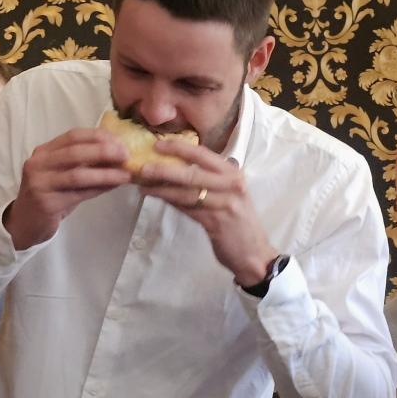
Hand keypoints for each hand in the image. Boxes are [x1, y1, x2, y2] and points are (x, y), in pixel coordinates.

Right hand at [3, 128, 131, 249]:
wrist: (25, 223)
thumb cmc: (49, 195)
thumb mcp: (61, 174)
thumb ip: (82, 163)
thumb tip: (117, 155)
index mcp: (43, 152)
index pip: (72, 136)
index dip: (97, 136)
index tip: (119, 140)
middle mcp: (38, 164)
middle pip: (75, 152)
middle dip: (104, 151)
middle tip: (126, 155)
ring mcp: (40, 184)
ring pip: (78, 174)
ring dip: (105, 173)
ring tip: (125, 174)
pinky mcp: (47, 203)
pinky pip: (79, 194)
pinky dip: (99, 189)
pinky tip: (113, 186)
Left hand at [135, 139, 276, 285]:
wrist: (253, 252)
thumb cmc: (235, 220)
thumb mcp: (225, 193)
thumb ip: (205, 180)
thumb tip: (171, 166)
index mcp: (232, 173)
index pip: (203, 154)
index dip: (179, 148)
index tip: (158, 144)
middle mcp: (231, 184)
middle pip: (193, 173)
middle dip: (165, 169)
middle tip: (142, 167)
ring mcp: (226, 203)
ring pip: (187, 192)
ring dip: (162, 188)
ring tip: (143, 185)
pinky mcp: (217, 222)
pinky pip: (188, 209)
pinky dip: (171, 202)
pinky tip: (157, 197)